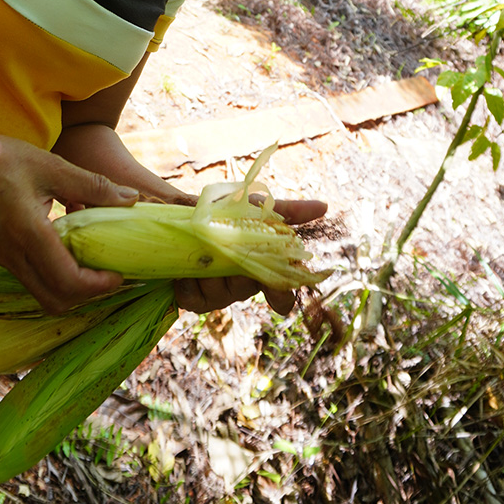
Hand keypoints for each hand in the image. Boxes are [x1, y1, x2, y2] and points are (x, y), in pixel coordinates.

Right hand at [0, 123, 138, 315]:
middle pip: (56, 300)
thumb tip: (131, 198)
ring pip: (43, 293)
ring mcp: (2, 258)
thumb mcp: (49, 165)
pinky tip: (69, 242)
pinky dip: (55, 272)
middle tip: (111, 273)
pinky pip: (32, 278)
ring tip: (94, 258)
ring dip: (72, 285)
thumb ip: (91, 185)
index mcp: (27, 234)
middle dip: (88, 294)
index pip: (67, 281)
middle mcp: (13, 255)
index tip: (120, 273)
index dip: (99, 286)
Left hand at [174, 195, 327, 314]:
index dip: (281, 294)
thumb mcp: (252, 205)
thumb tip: (324, 207)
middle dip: (237, 267)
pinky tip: (184, 268)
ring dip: (209, 269)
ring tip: (198, 246)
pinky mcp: (192, 297)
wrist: (180, 210)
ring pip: (220, 294)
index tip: (278, 291)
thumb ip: (287, 211)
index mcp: (261, 267)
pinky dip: (189, 282)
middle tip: (226, 244)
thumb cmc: (222, 209)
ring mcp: (217, 293)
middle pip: (247, 289)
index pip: (281, 293)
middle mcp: (242, 285)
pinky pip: (194, 299)